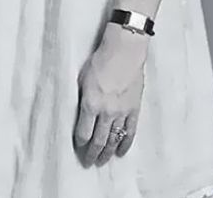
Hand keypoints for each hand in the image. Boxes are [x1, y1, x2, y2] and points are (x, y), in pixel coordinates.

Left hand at [73, 24, 147, 166]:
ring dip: (107, 153)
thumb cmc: (100, 60)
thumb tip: (80, 111)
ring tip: (102, 161)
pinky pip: (130, 132)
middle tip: (88, 162)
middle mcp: (106, 112)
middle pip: (98, 141)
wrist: (124, 51)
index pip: (83, 132)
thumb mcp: (82, 78)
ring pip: (113, 139)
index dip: (80, 143)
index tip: (78, 148)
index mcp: (90, 104)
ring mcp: (121, 113)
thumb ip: (82, 98)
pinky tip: (120, 152)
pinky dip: (125, 144)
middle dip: (92, 154)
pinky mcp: (134, 110)